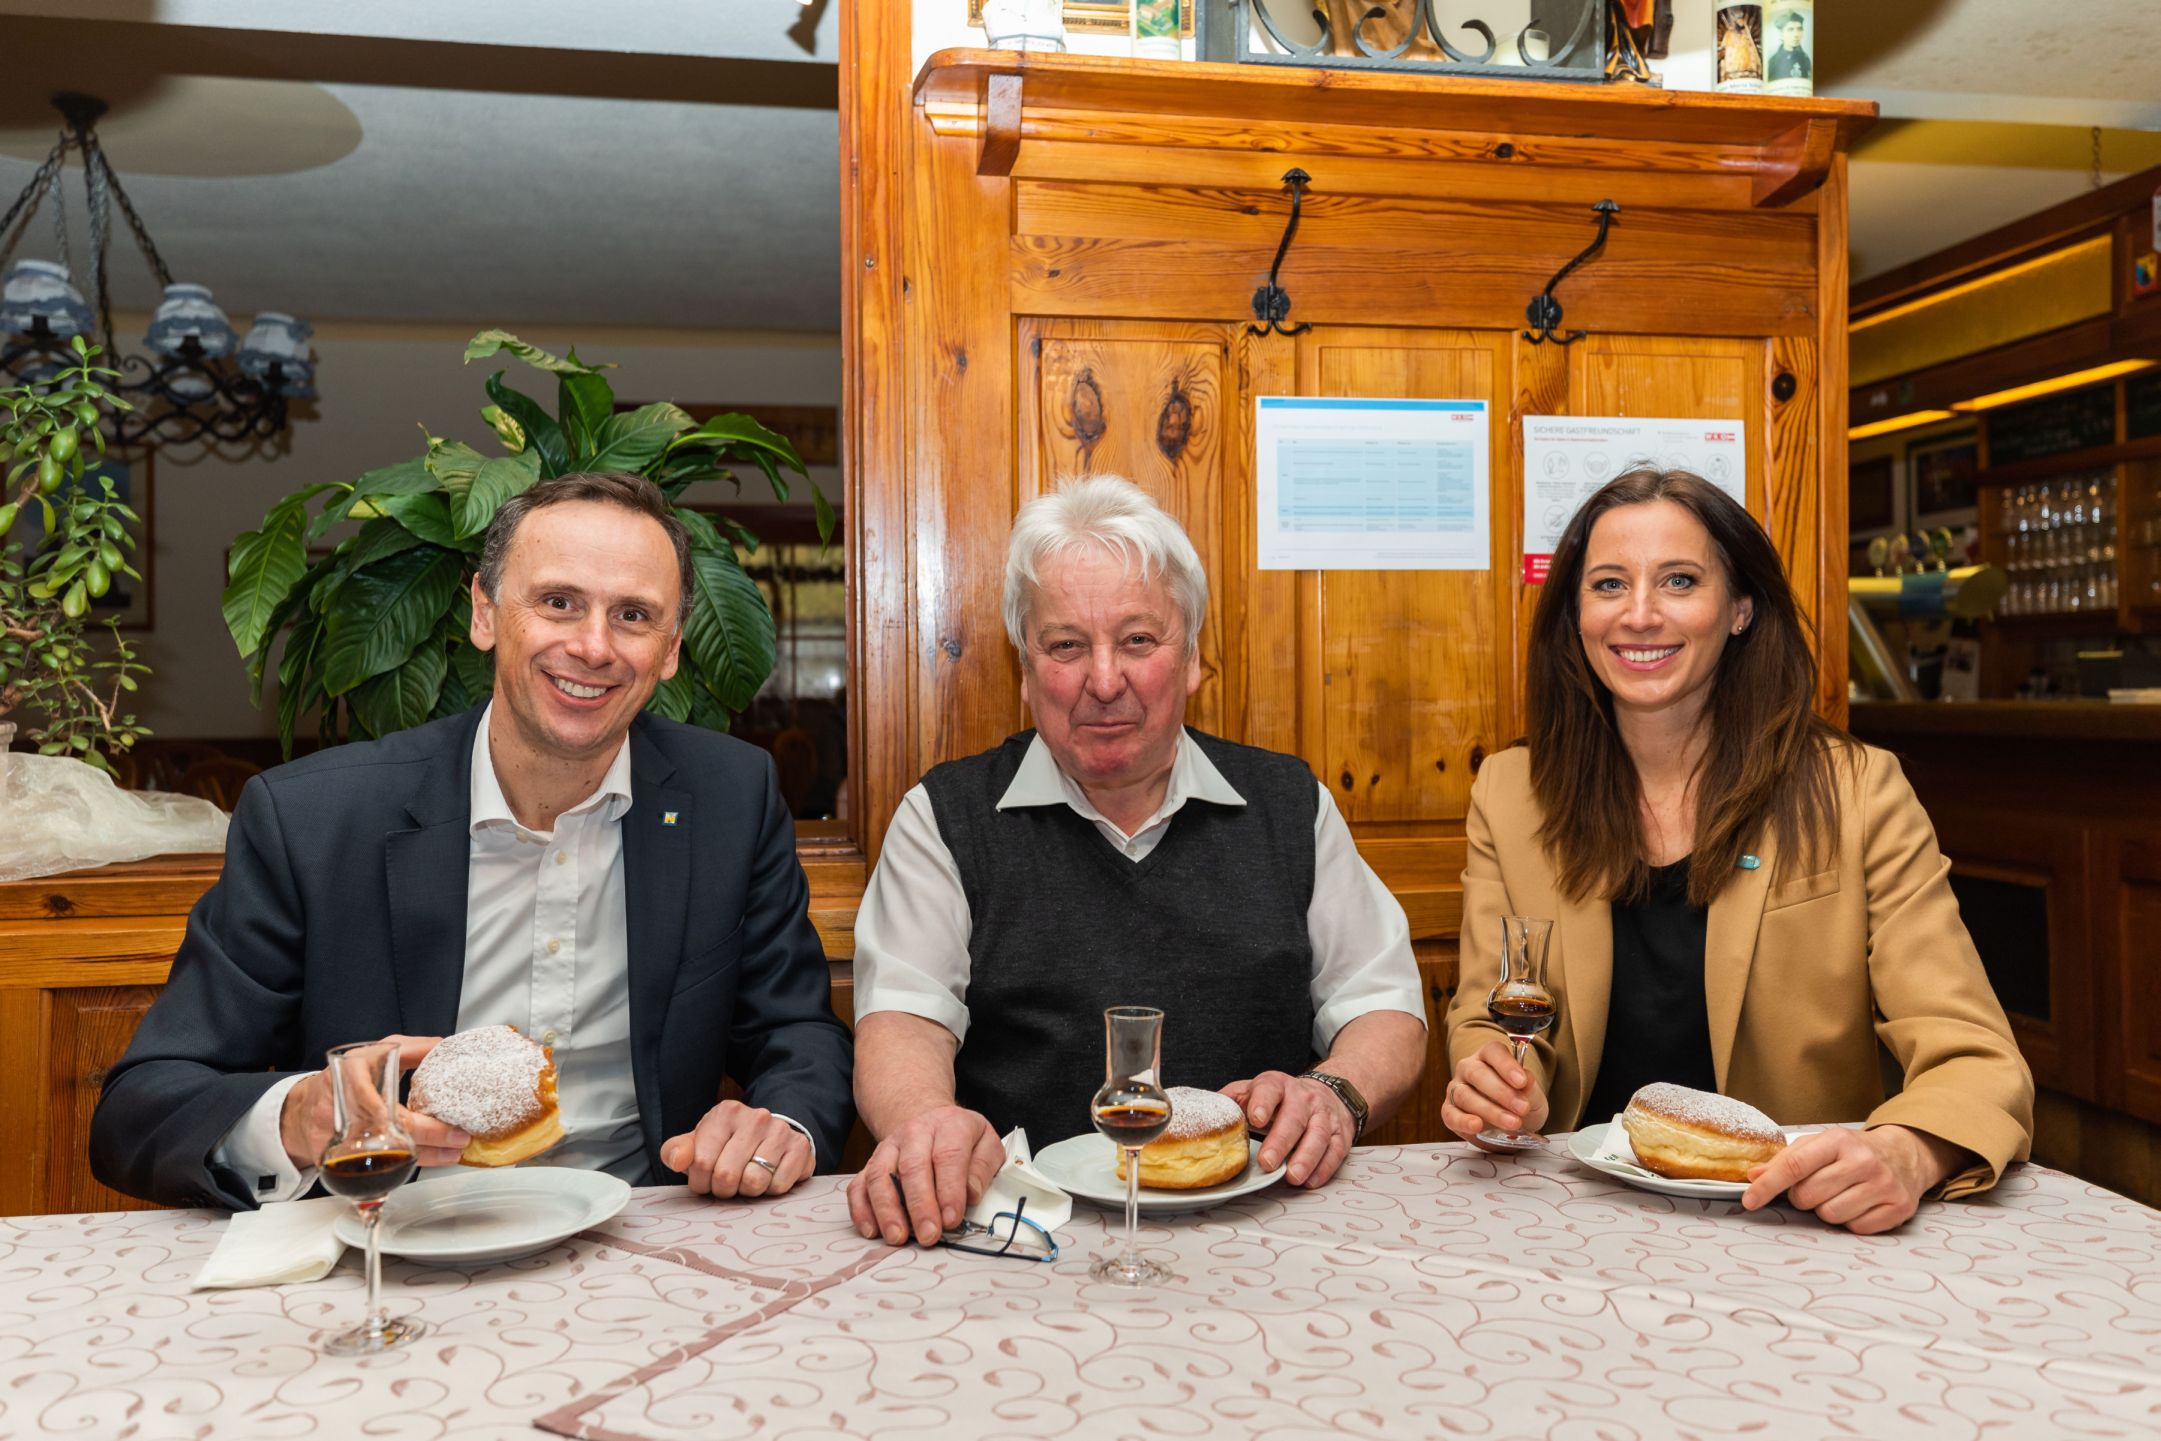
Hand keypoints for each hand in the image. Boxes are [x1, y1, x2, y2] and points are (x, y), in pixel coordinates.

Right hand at [281, 1035, 467, 1170]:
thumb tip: (443, 1047)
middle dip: (431, 1139)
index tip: (451, 1126)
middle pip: (392, 1130)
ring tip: (451, 1152)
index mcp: (353, 1072)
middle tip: (458, 1140)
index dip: (422, 1121)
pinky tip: (426, 1160)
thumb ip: (410, 1050)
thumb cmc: (346, 1079)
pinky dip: (402, 1165)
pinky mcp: (332, 1157)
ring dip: (424, 1155)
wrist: (303, 1108)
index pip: (391, 1102)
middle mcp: (342, 1102)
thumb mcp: (375, 1054)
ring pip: (386, 1152)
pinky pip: (372, 1165)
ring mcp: (334, 1133)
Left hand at [661, 1101, 814, 1198]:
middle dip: (724, 1189)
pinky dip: (771, 1190)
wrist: (771, 1136)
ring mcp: (780, 1131)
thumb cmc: (728, 1144)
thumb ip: (677, 1151)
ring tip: (748, 1178)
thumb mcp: (699, 1143)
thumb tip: (677, 1160)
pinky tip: (769, 1176)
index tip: (705, 1180)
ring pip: (755, 1182)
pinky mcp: (800, 1147)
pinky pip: (779, 1186)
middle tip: (728, 1184)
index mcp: (725, 1113)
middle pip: (727, 1175)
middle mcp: (756, 1117)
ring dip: (748, 1191)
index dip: (700, 1182)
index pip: (701, 1162)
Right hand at [845, 1105, 1003, 1246]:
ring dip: (887, 1210)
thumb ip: (983, 1168)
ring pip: (879, 1176)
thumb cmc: (961, 1140)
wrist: (930, 1122)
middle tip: (929, 1235)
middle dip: (920, 1205)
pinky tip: (872, 1230)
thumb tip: (971, 1194)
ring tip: (898, 1237)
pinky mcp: (871, 1164)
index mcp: (949, 1126)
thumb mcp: (986, 1144)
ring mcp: (888, 1148)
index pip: (949, 1156)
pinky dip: (861, 1209)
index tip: (952, 1219)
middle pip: (912, 1167)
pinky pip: (858, 1185)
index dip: (950, 1189)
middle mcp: (914, 1133)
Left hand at [1222, 1072, 1352, 1187]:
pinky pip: (1336, 1151)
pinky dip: (1324, 1168)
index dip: (1263, 1103)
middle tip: (1268, 1162)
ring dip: (1306, 1157)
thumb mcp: (1253, 1092)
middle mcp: (1303, 1098)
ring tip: (1292, 1177)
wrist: (1324, 1093)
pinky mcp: (1340, 1133)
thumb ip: (1230, 1101)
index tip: (1255, 1119)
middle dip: (1281, 1141)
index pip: (1270, 1089)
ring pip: (1319, 1135)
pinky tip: (1310, 1181)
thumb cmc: (1280, 1099)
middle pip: (1295, 1117)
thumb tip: (1203, 1115)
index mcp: (1276, 1085)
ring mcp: (1324, 1115)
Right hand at [1441, 1040, 1549, 1150]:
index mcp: (1489, 1057)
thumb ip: (1530, 1089)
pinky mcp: (1449, 1111)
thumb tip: (1527, 1079)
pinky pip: (1451, 1114)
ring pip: (1465, 1095)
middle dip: (1501, 1092)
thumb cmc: (1519, 1105)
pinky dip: (1463, 1121)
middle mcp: (1468, 1069)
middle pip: (1477, 1073)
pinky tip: (1477, 1126)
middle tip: (1521, 1108)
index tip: (1522, 1081)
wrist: (1510, 1128)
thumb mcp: (1532, 1098)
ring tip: (1511, 1123)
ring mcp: (1456, 1089)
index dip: (1507, 1065)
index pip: (1494, 1051)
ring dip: (1489, 1111)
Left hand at [1740, 1125, 1964, 1233]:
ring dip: (1826, 1210)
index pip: (1794, 1166)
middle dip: (1802, 1197)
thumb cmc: (1852, 1151)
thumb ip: (1785, 1159)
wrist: (1904, 1155)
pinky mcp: (1899, 1208)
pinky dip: (1850, 1221)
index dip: (1767, 1186)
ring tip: (1839, 1194)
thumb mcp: (1818, 1145)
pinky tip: (1859, 1204)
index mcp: (1838, 1140)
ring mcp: (1884, 1185)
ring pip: (1830, 1216)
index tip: (1750, 1200)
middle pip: (1808, 1196)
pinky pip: (1856, 1228)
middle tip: (1816, 1187)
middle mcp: (1864, 1161)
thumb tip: (1753, 1176)